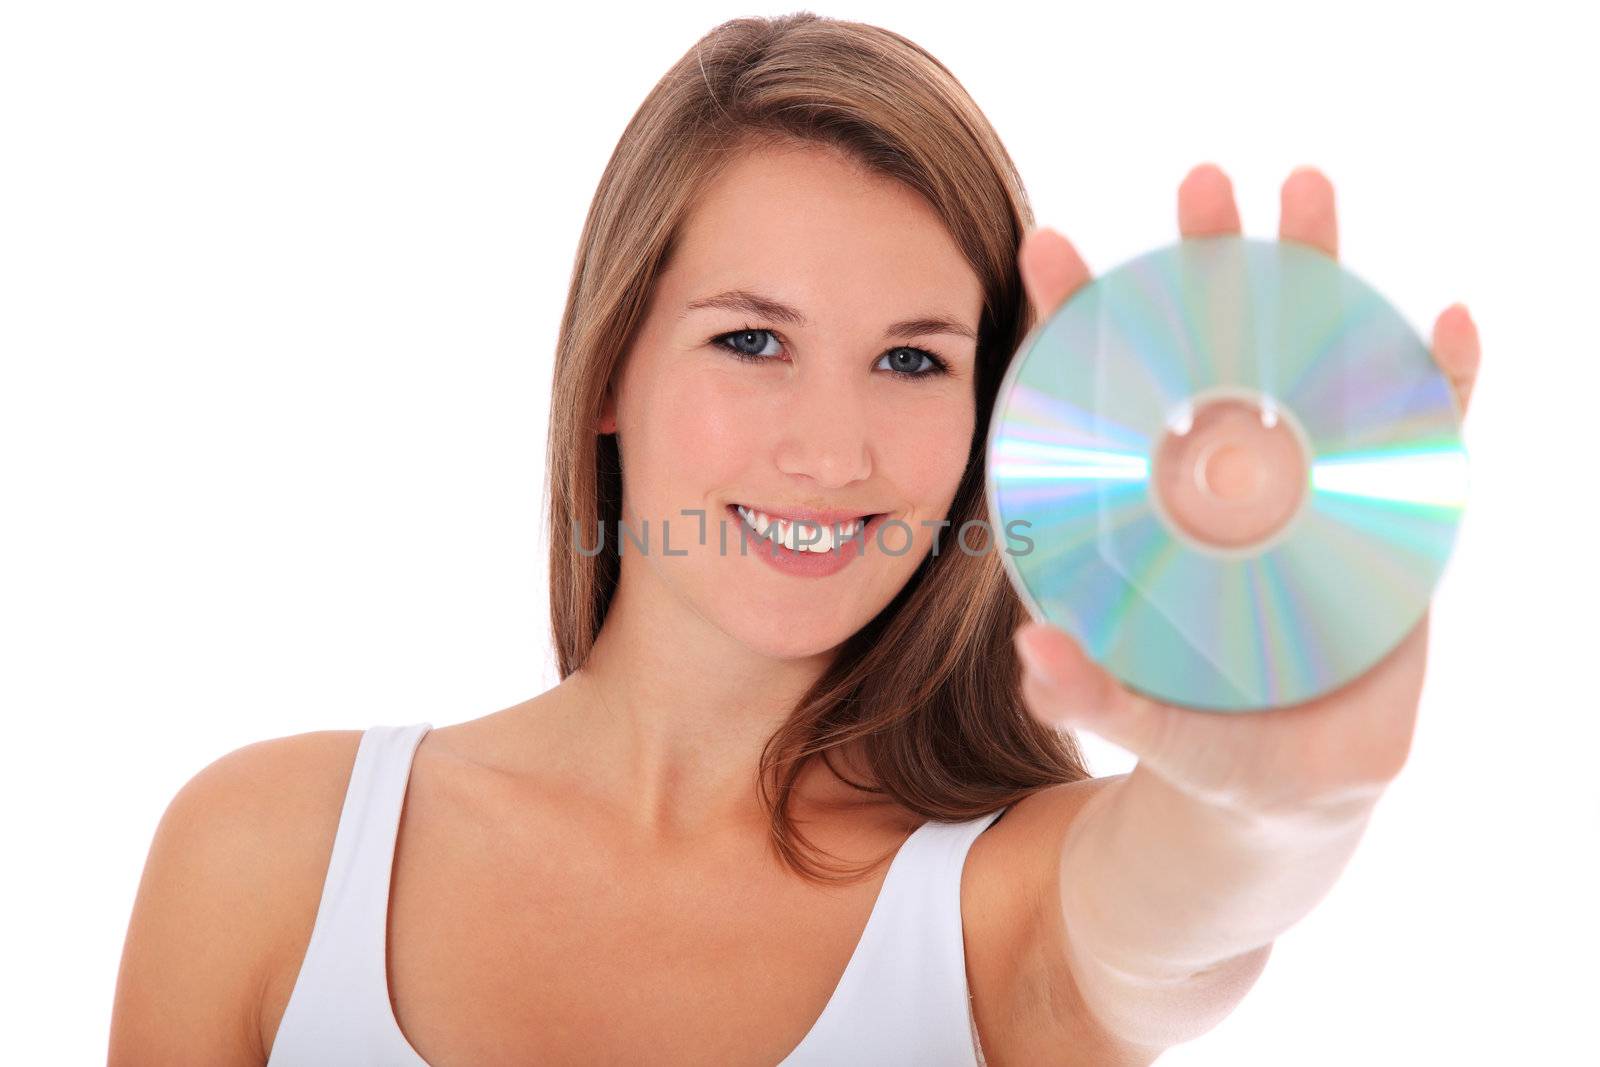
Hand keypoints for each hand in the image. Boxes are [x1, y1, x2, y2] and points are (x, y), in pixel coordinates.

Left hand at [1013, 164, 1481, 817]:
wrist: (1287, 788)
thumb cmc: (1199, 737)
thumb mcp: (1141, 720)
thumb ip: (1092, 694)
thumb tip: (1036, 657)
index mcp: (1155, 503)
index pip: (1109, 394)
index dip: (1079, 320)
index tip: (1046, 245)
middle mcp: (1230, 473)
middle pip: (1219, 348)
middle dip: (1211, 261)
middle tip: (1201, 184)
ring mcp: (1314, 483)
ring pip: (1321, 361)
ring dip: (1322, 275)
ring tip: (1311, 193)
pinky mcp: (1393, 516)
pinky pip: (1425, 435)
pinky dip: (1440, 379)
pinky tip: (1449, 325)